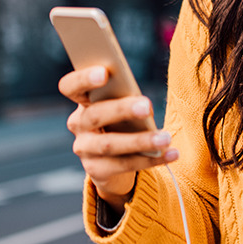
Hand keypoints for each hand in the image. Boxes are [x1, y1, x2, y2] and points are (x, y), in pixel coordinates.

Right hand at [59, 66, 179, 210]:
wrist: (115, 161)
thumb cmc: (123, 120)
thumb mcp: (122, 105)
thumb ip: (125, 97)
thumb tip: (143, 103)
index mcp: (83, 100)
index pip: (71, 86)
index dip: (84, 78)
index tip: (104, 72)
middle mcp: (78, 124)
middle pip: (95, 114)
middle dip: (122, 109)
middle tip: (147, 106)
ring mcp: (84, 149)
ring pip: (110, 144)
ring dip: (141, 140)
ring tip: (166, 137)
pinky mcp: (96, 170)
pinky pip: (124, 165)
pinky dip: (151, 159)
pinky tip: (171, 154)